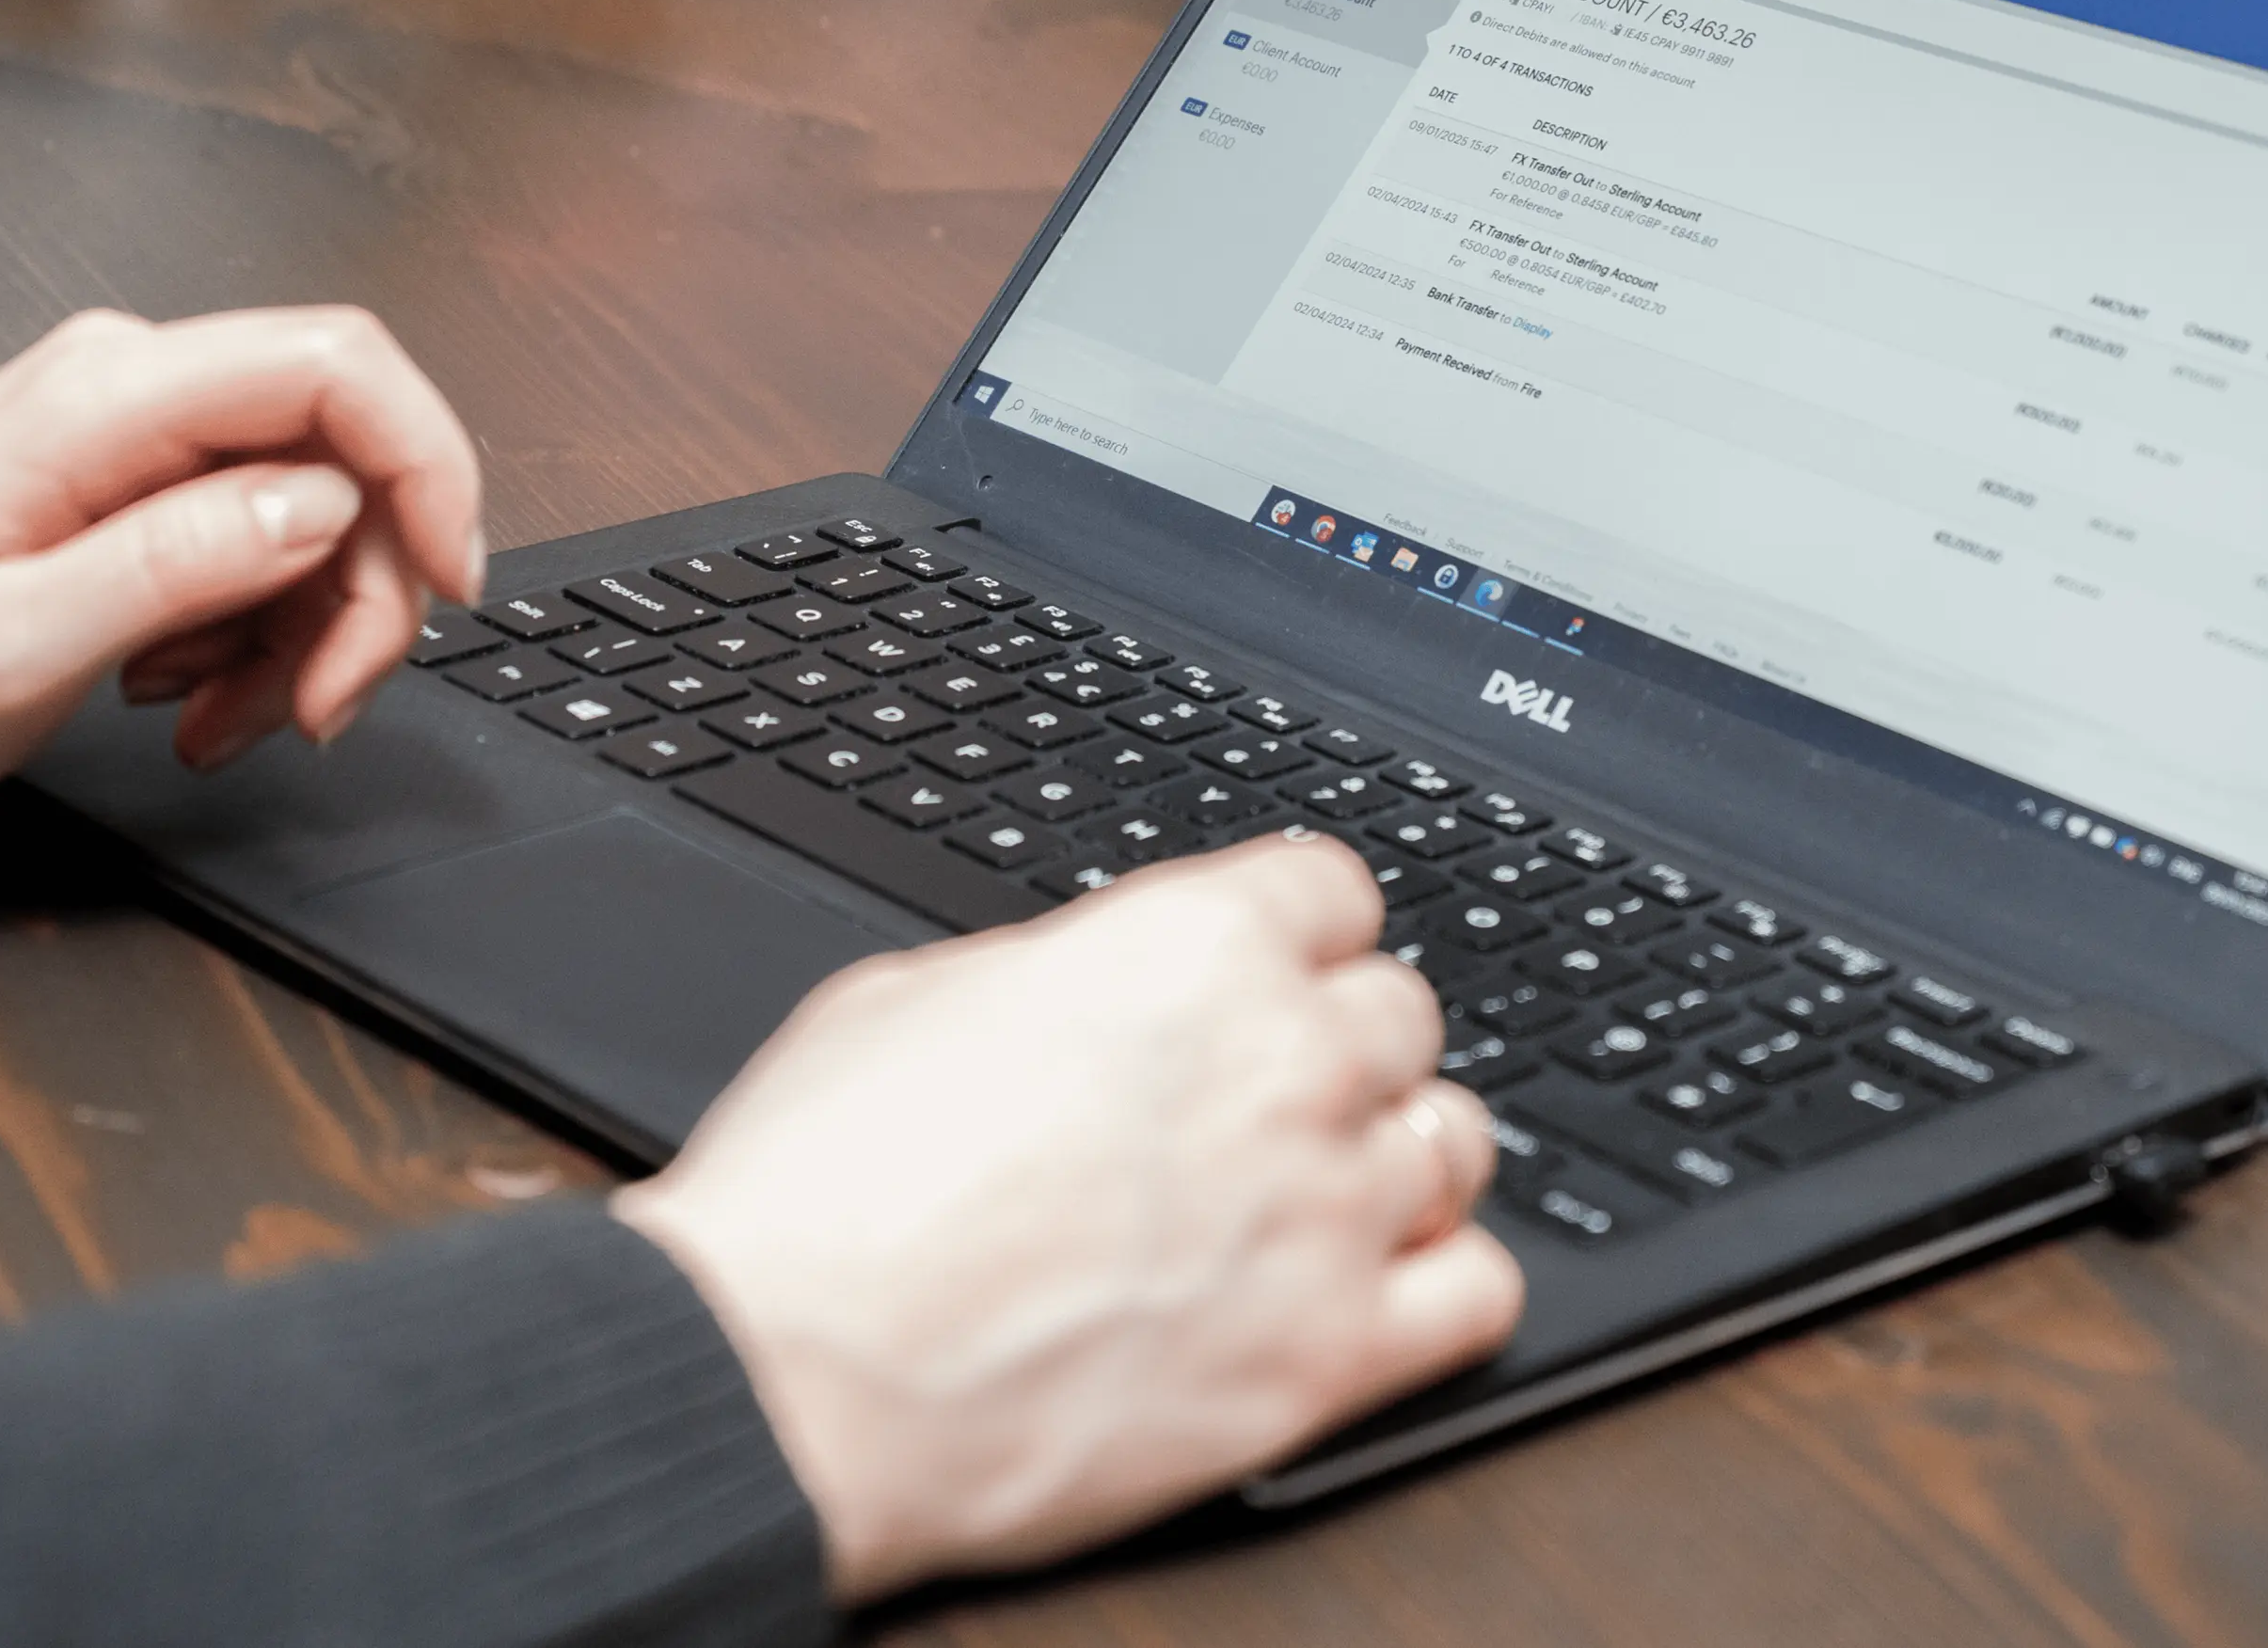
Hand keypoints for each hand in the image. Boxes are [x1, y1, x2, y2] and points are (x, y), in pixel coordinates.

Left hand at [0, 307, 486, 839]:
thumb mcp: (1, 649)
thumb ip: (169, 564)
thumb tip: (321, 502)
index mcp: (98, 402)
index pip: (334, 365)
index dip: (427, 464)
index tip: (449, 583)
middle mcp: (126, 391)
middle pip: (345, 452)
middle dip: (365, 592)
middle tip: (313, 711)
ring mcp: (132, 440)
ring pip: (317, 512)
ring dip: (306, 633)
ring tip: (221, 720)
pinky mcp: (133, 491)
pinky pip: (261, 546)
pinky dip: (257, 637)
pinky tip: (188, 695)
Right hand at [616, 835, 1522, 1599]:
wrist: (788, 1378)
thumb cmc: (820, 1195)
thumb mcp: (915, 999)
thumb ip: (1063, 975)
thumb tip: (1101, 987)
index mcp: (1187, 948)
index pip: (1335, 890)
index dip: (1293, 937)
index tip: (1273, 973)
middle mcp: (1282, 1062)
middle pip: (1403, 1014)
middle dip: (1338, 1050)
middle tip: (1264, 1102)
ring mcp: (1322, 1213)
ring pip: (1457, 1144)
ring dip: (1395, 1159)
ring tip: (1318, 1197)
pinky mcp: (1333, 1358)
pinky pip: (1479, 1291)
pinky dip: (1441, 1285)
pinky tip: (1375, 1291)